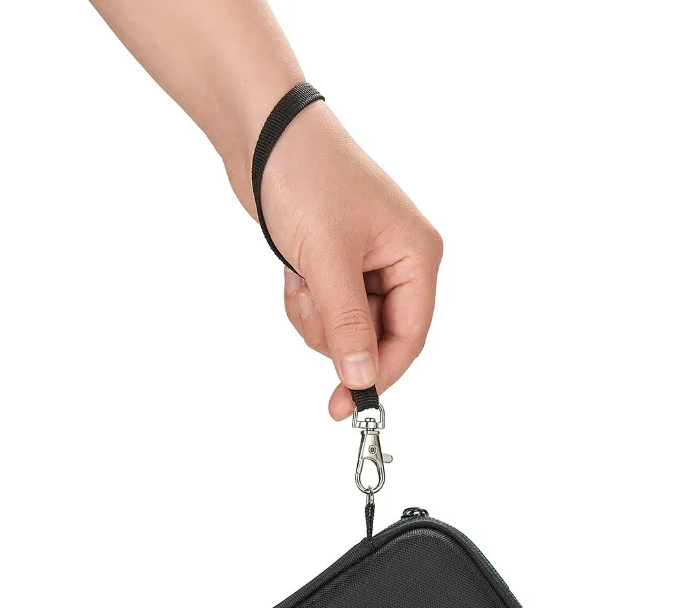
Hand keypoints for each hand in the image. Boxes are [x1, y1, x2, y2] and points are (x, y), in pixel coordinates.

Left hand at [251, 103, 442, 419]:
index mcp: (417, 255)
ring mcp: (368, 264)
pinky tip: (294, 270)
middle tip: (310, 306)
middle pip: (376, 336)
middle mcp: (400, 261)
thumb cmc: (308, 177)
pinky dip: (306, 302)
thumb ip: (347, 325)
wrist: (263, 135)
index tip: (347, 400)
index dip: (380, 372)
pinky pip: (326, 311)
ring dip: (316, 316)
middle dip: (336, 333)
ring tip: (301, 277)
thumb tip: (361, 377)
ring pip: (346, 329)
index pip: (410, 336)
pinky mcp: (338, 264)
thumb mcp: (329, 259)